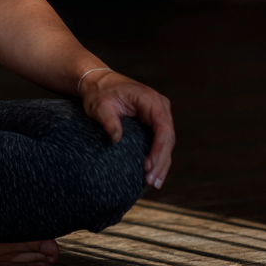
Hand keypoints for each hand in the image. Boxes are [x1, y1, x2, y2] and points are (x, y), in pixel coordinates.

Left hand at [80, 71, 174, 188]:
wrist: (98, 83)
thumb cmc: (100, 93)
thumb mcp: (100, 106)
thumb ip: (109, 121)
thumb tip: (116, 139)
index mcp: (150, 99)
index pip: (163, 127)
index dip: (159, 149)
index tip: (150, 166)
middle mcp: (160, 106)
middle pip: (168, 138)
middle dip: (161, 161)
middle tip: (152, 182)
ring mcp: (159, 114)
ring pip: (166, 142)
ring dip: (161, 163)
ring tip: (153, 183)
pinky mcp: (154, 121)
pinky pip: (160, 141)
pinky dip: (157, 157)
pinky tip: (152, 173)